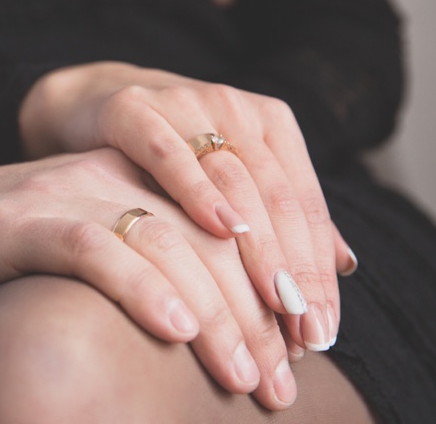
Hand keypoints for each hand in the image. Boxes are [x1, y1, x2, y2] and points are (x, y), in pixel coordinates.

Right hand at [0, 150, 293, 407]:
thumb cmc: (7, 258)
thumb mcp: (91, 253)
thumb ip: (149, 265)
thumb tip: (214, 321)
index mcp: (132, 178)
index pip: (221, 225)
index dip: (267, 287)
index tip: (294, 353)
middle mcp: (105, 175)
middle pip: (204, 235)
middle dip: (253, 313)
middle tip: (279, 384)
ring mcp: (61, 193)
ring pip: (159, 241)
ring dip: (215, 313)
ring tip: (246, 375)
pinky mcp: (17, 221)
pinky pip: (92, 249)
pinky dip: (141, 288)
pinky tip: (178, 330)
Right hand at [20, 62, 356, 352]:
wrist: (92, 106)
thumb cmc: (165, 158)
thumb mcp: (226, 180)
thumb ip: (279, 216)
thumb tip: (343, 264)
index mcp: (267, 123)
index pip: (303, 203)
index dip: (317, 268)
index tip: (322, 329)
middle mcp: (232, 107)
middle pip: (275, 195)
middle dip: (294, 269)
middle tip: (304, 333)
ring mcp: (182, 103)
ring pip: (232, 178)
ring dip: (256, 245)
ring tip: (273, 303)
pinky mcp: (132, 109)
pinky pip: (167, 154)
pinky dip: (196, 190)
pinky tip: (219, 232)